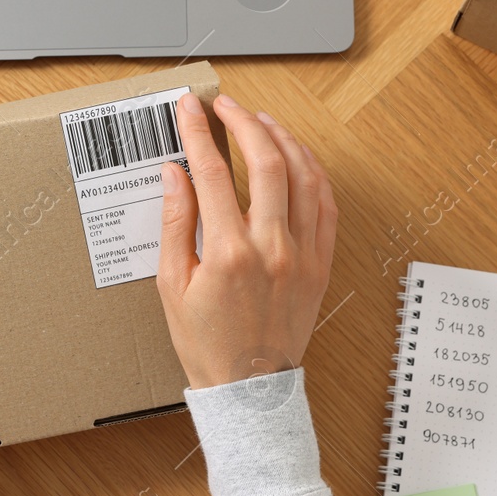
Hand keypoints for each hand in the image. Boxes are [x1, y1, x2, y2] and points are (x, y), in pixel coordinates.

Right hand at [157, 93, 337, 388]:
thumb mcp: (171, 285)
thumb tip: (174, 173)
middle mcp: (272, 248)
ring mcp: (303, 254)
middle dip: (244, 122)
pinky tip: (295, 156)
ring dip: (282, 139)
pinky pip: (325, 204)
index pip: (212, 172)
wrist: (249, 389)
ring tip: (260, 122)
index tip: (190, 109)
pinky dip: (311, 171)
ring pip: (303, 175)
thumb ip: (175, 223)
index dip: (198, 132)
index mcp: (229, 254)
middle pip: (266, 161)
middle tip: (226, 106)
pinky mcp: (321, 263)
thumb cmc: (206, 342)